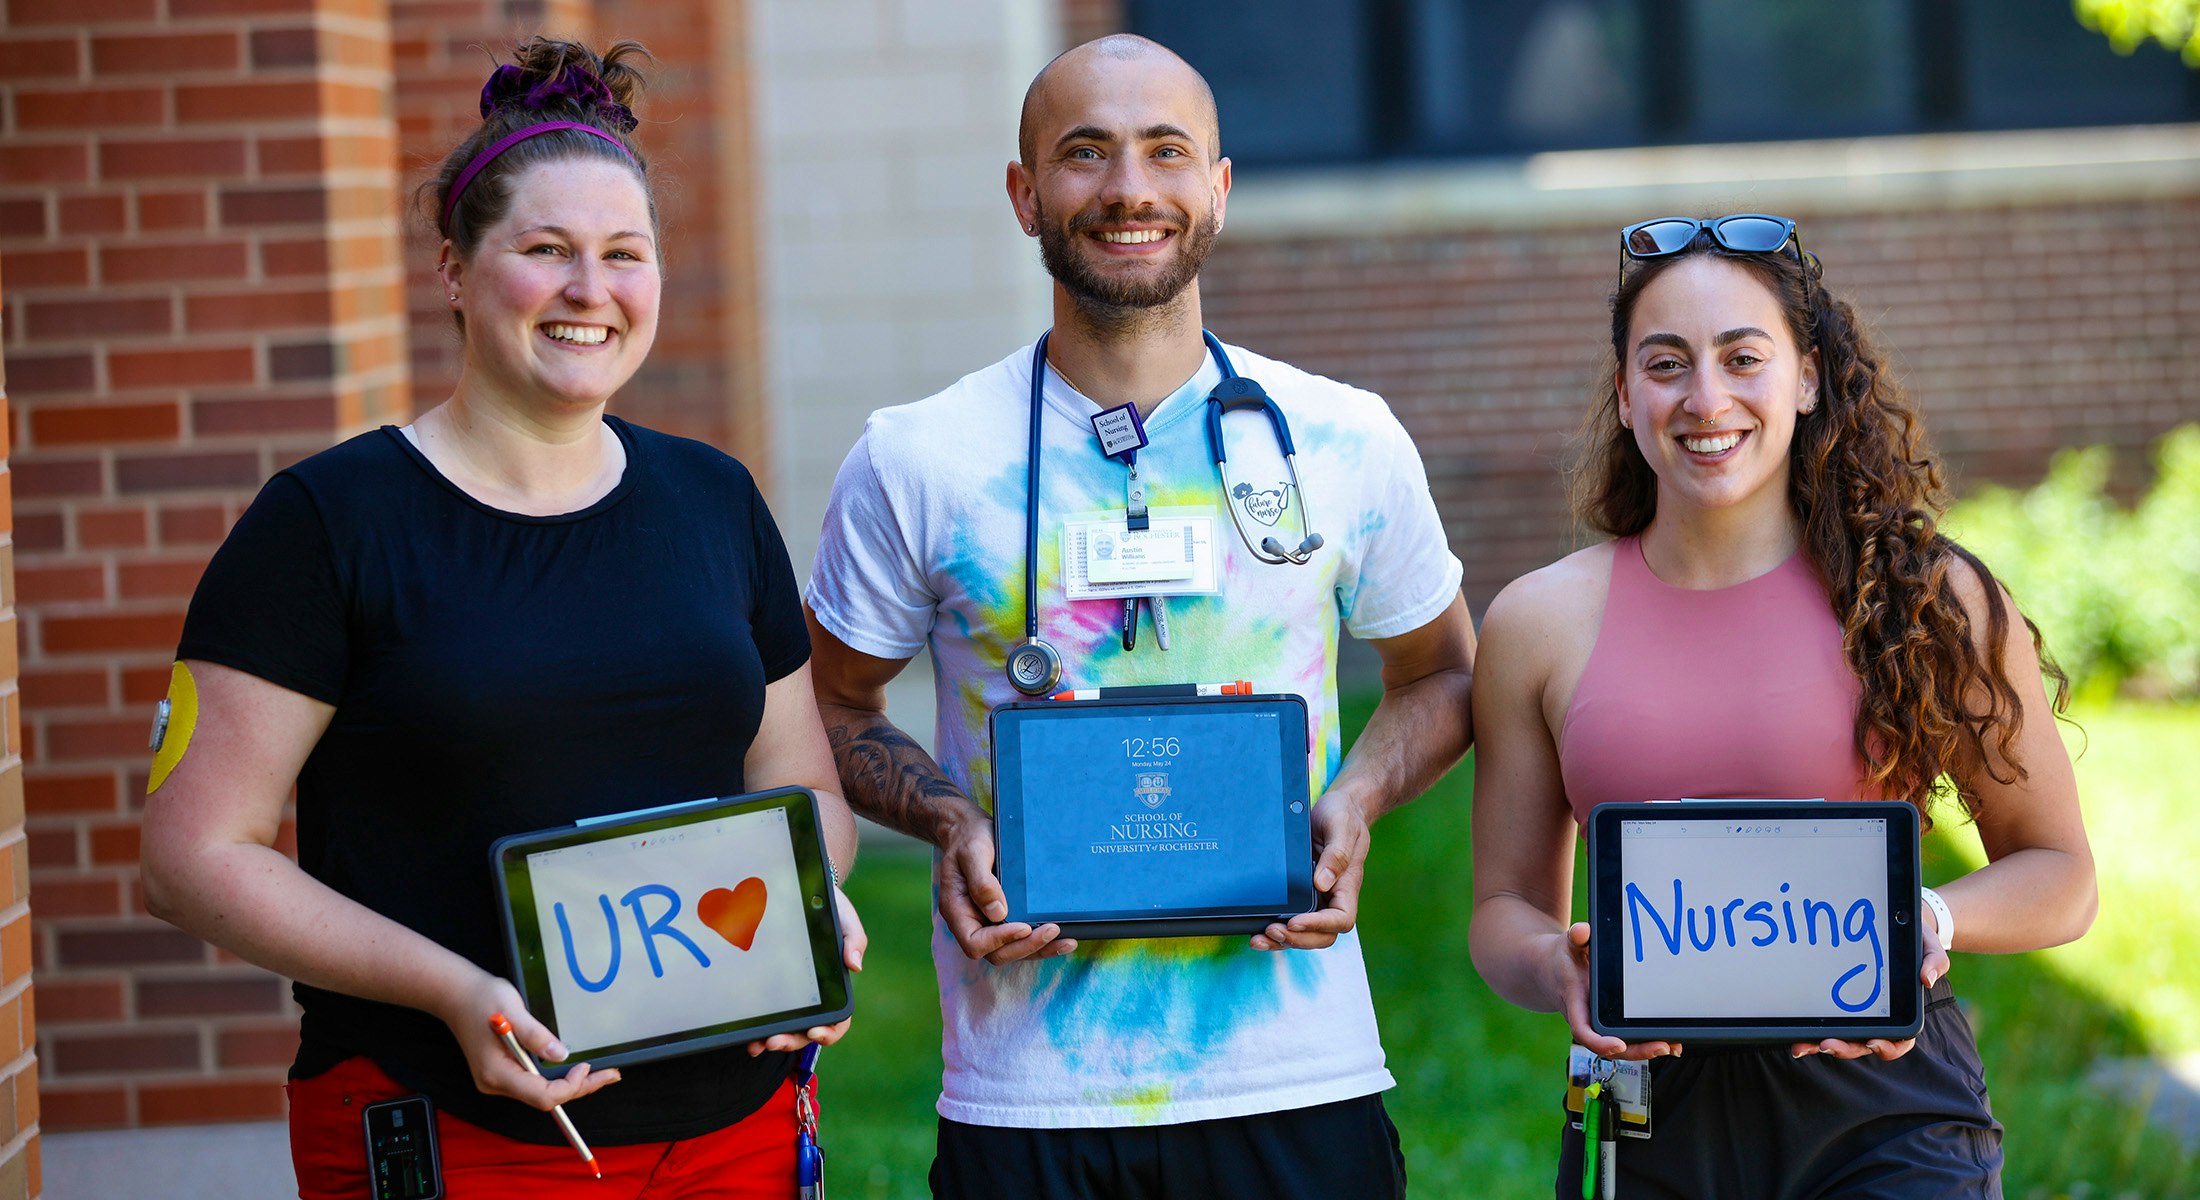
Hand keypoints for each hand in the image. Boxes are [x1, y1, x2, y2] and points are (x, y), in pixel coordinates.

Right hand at [439, 969, 619, 1110]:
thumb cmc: (482, 1000)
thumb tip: (562, 1055)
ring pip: (541, 1092)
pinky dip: (557, 1078)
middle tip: (610, 1075)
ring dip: (571, 1084)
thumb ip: (537, 1036)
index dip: (569, 1086)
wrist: (457, 995)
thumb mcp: (513, 1012)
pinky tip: (574, 1069)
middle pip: (545, 1098)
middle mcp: (496, 1083)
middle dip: (579, 1087)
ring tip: (599, 1073)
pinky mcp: (503, 1072)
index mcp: (497, 1073)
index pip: (542, 1095)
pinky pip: (535, 1083)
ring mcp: (498, 1080)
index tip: (587, 1066)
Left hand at [749, 884, 868, 1054]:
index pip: (837, 1020)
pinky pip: (767, 1014)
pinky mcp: (772, 990)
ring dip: (773, 1040)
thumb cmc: (830, 909)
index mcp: (835, 987)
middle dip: (792, 1040)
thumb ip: (854, 940)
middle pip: (806, 1032)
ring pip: (786, 1029)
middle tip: (775, 1041)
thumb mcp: (845, 920)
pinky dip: (758, 1028)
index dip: (829, 1032)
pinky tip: (748, 1035)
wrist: (804, 891)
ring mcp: (793, 997)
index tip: (815, 1032)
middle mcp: (814, 998)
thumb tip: (856, 965)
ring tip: (758, 1044)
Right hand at [937, 811, 1074, 963]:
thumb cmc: (969, 839)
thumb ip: (982, 882)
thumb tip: (998, 913)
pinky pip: (1021, 938)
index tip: (1023, 926)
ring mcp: (988, 923)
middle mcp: (972, 922)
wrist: (971, 831)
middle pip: (997, 953)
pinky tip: (1063, 937)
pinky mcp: (1005, 918)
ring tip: (1067, 941)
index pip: (974, 943)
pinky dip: (1041, 942)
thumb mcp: (972, 853)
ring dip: (1039, 949)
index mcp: (957, 911)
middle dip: (1026, 946)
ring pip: (1012, 950)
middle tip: (1052, 930)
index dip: (999, 940)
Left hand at [1255, 791, 1371, 950]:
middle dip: (1298, 939)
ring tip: (1260, 938)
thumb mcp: (1341, 827)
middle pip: (1322, 935)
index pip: (1341, 919)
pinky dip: (1276, 930)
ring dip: (1283, 941)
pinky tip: (1258, 931)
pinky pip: (1291, 920)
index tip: (1295, 921)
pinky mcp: (1301, 894)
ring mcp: (1317, 898)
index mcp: (1347, 885)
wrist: (1336, 808)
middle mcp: (1333, 897)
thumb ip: (1336, 854)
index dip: (1319, 926)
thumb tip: (1322, 883)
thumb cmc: (1343, 816)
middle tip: (1273, 930)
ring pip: (1305, 933)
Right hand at [1551, 922, 1680, 1062]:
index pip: (1583, 1031)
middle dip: (1636, 1050)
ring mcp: (1598, 1024)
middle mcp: (1587, 1020)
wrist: (1551, 970)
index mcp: (1575, 1003)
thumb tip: (1583, 931)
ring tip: (1673, 1045)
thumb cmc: (1563, 958)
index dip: (1600, 1042)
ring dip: (1646, 1049)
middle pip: (1609, 1047)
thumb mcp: (1566, 944)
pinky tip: (1669, 1041)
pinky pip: (1627, 1038)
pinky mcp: (1608, 1023)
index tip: (1618, 1044)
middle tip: (1662, 1046)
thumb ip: (1576, 937)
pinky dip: (1646, 1042)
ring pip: (1621, 1047)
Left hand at [1789, 915, 1946, 1061]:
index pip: (1899, 1041)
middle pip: (1863, 1044)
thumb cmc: (1916, 940)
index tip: (1873, 1042)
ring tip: (1802, 1046)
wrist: (1896, 922)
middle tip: (1826, 1045)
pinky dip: (1811, 1028)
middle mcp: (1880, 1019)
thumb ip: (1935, 961)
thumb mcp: (1930, 946)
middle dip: (1845, 1049)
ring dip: (1821, 1044)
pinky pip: (1826, 1021)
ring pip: (1842, 1037)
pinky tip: (1795, 1032)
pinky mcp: (1838, 1003)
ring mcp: (1858, 1013)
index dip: (1888, 1047)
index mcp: (1904, 1013)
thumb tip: (1927, 979)